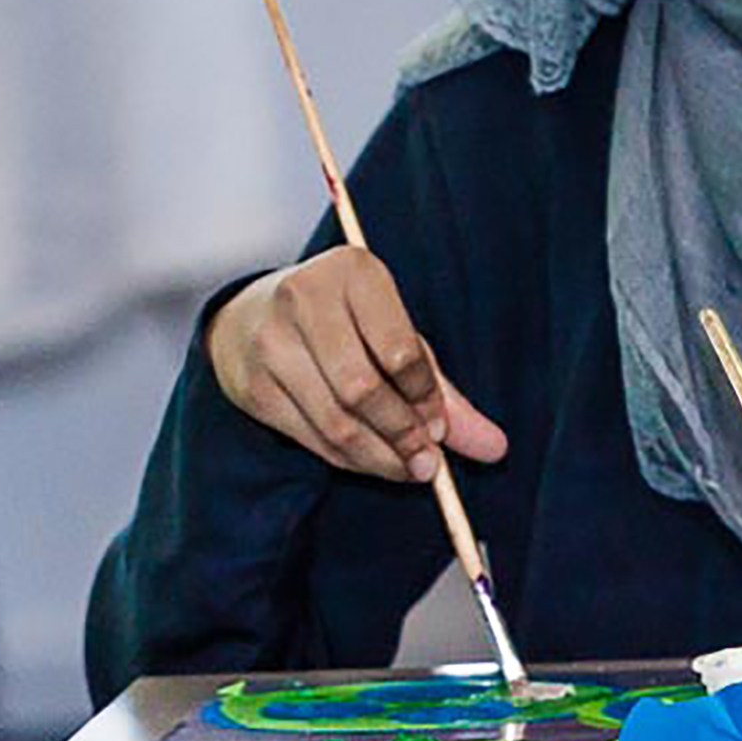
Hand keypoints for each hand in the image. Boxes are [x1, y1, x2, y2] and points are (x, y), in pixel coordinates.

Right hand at [206, 249, 508, 483]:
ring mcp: (271, 343)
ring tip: (407, 468)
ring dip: (379, 457)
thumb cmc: (340, 322)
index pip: (398, 348)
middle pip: (361, 389)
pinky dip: (348, 460)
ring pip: (335, 421)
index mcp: (352, 273)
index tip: (439, 428)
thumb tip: (494, 447)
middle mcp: (304, 299)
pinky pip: (312, 438)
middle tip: (427, 462)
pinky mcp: (253, 385)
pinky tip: (370, 460)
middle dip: (402, 435)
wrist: (247, 318)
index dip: (424, 398)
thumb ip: (441, 387)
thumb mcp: (392, 333)